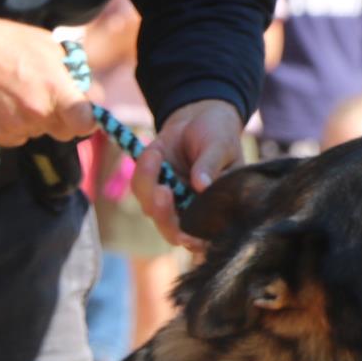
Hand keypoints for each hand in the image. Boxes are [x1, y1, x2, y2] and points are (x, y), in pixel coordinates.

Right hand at [0, 10, 96, 145]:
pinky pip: (16, 136)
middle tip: (48, 98)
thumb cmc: (4, 41)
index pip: (85, 124)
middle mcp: (38, 113)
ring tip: (17, 92)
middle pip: (64, 132)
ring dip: (35, 120)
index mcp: (56, 90)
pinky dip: (13, 125)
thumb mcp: (48, 45)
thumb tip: (88, 90)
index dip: (87, 120)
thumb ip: (72, 71)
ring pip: (38, 132)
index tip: (83, 113)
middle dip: (62, 119)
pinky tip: (2, 102)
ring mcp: (16, 126)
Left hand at [133, 98, 245, 249]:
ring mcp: (171, 201)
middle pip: (173, 231)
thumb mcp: (221, 145)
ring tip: (156, 153)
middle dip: (164, 215)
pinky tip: (155, 151)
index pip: (207, 238)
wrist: (198, 117)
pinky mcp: (152, 186)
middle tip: (163, 191)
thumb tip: (202, 185)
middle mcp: (193, 212)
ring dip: (149, 185)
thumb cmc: (219, 133)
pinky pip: (140, 187)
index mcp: (218, 209)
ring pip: (152, 210)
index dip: (196, 243)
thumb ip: (211, 165)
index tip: (186, 236)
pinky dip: (143, 170)